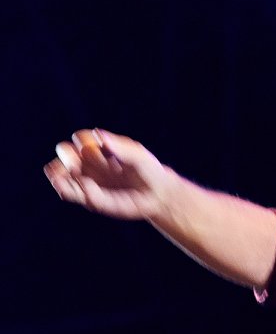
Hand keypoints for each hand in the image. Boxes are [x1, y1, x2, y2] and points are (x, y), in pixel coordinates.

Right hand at [44, 129, 176, 221]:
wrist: (158, 194)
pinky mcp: (90, 198)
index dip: (83, 140)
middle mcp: (90, 163)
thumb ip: (121, 147)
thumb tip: (99, 135)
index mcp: (100, 148)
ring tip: (64, 176)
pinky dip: (69, 189)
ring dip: (59, 174)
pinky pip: (71, 193)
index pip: (80, 138)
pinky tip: (75, 187)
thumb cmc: (150, 171)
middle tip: (77, 162)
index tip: (97, 147)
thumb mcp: (138, 156)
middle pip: (65, 152)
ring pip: (61, 174)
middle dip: (67, 155)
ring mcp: (88, 180)